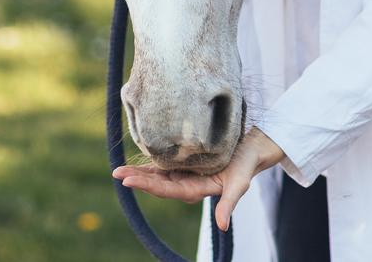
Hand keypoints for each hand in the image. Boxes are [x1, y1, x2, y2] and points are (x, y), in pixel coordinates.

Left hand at [112, 128, 285, 230]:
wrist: (254, 146)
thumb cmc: (247, 163)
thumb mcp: (240, 183)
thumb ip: (229, 203)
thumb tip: (222, 225)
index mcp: (197, 189)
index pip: (168, 190)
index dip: (148, 185)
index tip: (128, 180)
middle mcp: (188, 182)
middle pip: (158, 183)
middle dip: (138, 179)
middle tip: (116, 173)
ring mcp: (186, 171)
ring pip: (158, 174)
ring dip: (140, 172)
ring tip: (118, 168)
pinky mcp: (187, 160)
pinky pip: (165, 162)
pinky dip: (151, 161)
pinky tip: (137, 157)